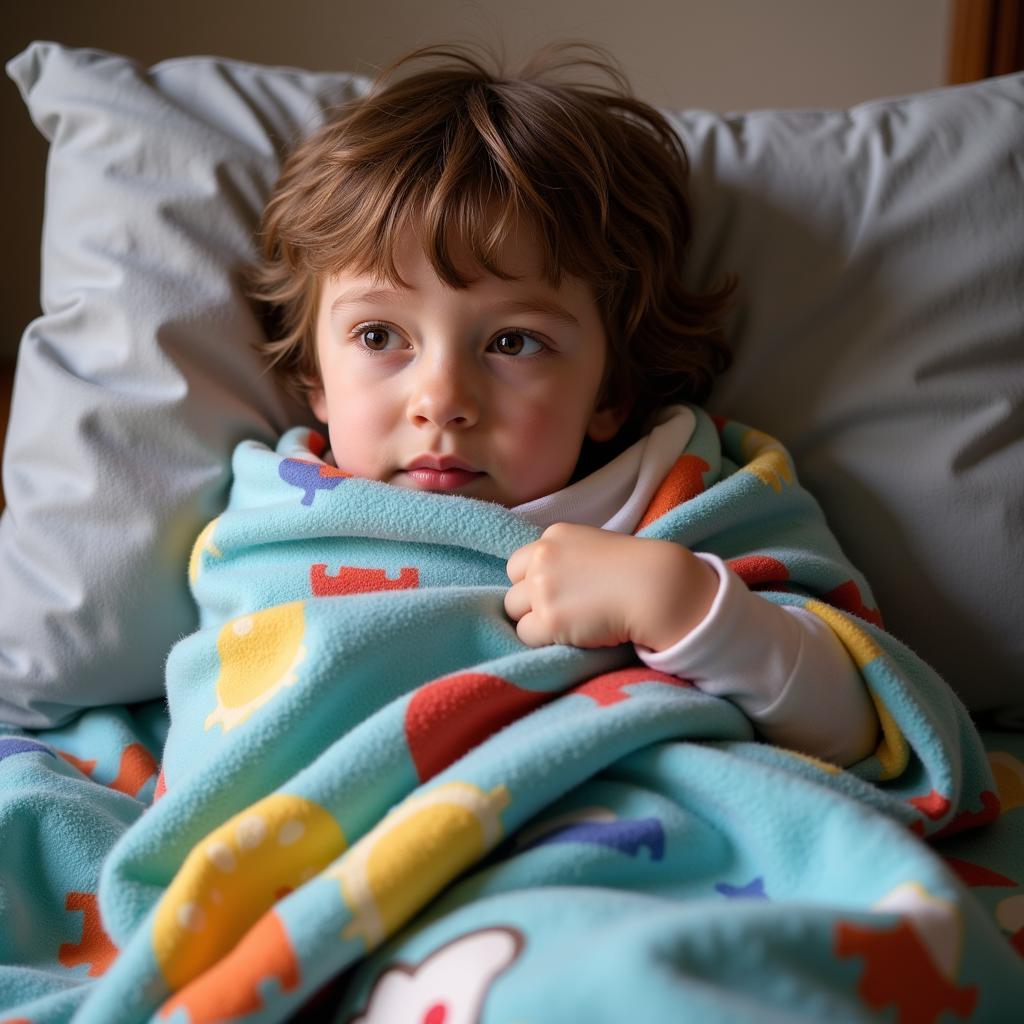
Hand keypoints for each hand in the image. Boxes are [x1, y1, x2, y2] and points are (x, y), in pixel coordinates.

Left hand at [504, 522, 718, 650]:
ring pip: (514, 612)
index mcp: (553, 536)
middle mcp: (542, 558)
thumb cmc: (634, 570)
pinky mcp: (548, 619)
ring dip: (536, 621)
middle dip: (529, 601)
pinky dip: (544, 640)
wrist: (656, 588)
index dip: (533, 581)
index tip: (558, 592)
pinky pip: (526, 635)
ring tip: (568, 623)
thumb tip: (543, 580)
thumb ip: (565, 557)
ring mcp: (543, 588)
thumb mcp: (593, 546)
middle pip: (512, 588)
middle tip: (562, 610)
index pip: (519, 563)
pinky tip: (571, 635)